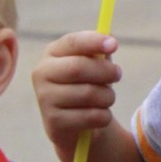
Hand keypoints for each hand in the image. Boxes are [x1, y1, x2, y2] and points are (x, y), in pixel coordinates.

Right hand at [34, 31, 122, 158]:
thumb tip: (109, 37)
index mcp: (52, 53)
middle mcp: (42, 73)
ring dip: (108, 96)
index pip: (72, 42)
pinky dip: (104, 116)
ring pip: (88, 94)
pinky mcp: (54, 122)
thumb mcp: (94, 65)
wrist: (75, 124)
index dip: (93, 42)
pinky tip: (101, 116)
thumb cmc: (86, 85)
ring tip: (107, 98)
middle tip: (118, 74)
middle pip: (78, 67)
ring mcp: (45, 99)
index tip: (114, 45)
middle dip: (105, 71)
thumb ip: (100, 50)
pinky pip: (91, 116)